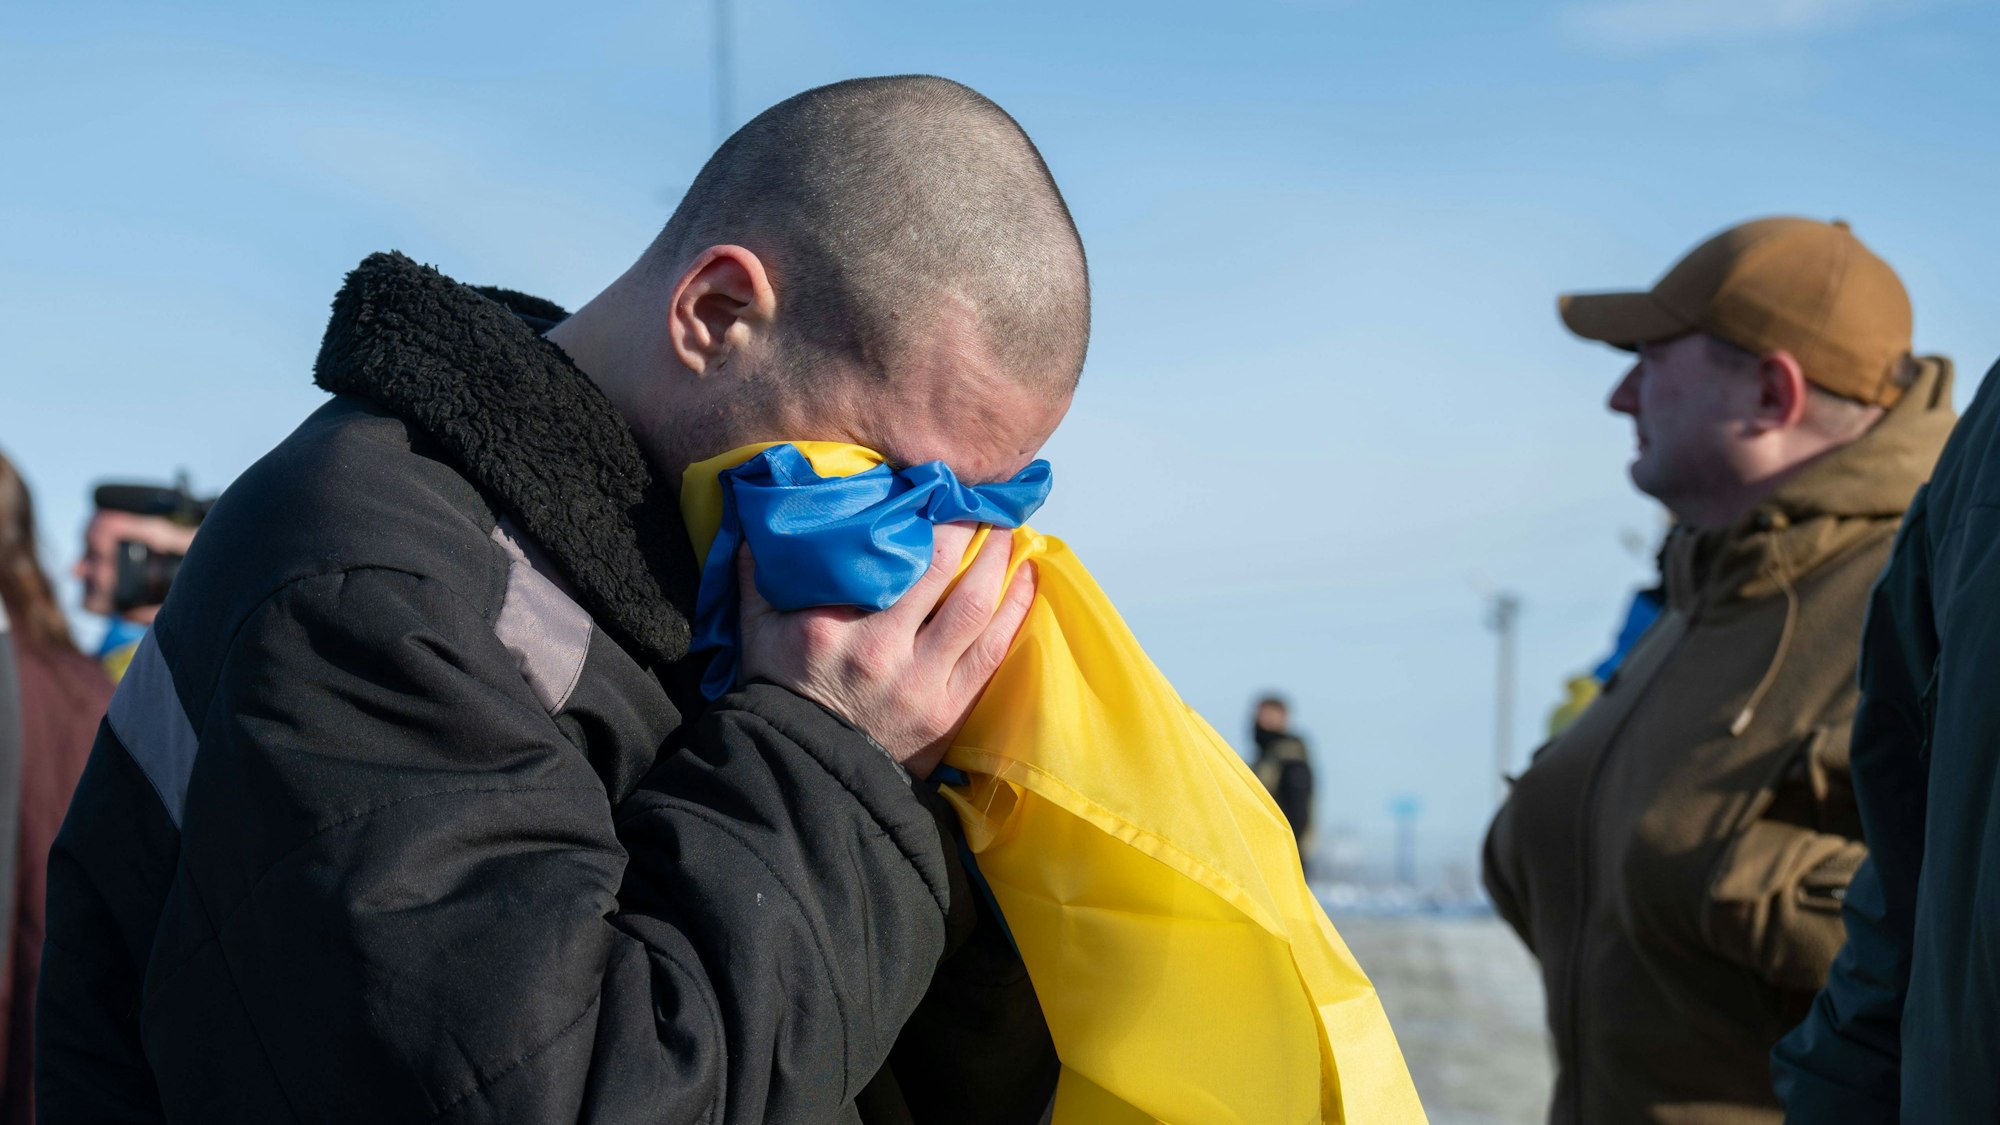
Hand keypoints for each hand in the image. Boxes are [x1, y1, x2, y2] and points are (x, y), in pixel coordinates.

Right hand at [738, 523, 1035, 778]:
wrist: (806, 769)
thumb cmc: (783, 692)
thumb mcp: (757, 631)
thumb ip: (759, 575)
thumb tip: (756, 521)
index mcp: (834, 627)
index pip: (888, 557)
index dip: (920, 517)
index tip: (935, 488)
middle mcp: (882, 651)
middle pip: (941, 572)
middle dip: (968, 529)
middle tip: (981, 501)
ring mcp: (921, 683)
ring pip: (975, 607)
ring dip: (998, 562)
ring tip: (1008, 531)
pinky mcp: (949, 710)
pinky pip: (993, 650)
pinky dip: (1015, 609)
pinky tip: (1026, 579)